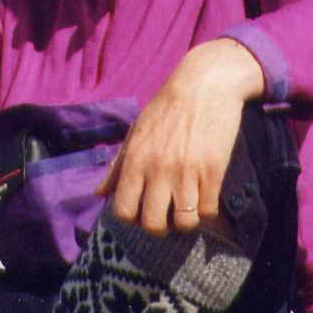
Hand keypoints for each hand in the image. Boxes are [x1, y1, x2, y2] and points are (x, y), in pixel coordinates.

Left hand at [97, 39, 263, 236]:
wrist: (204, 85)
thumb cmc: (165, 109)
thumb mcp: (136, 133)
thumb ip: (117, 166)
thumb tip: (98, 193)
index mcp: (135, 161)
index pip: (123, 212)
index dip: (133, 219)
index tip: (143, 210)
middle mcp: (158, 170)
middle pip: (153, 225)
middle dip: (159, 227)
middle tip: (166, 214)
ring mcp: (187, 173)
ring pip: (184, 223)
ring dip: (185, 221)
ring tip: (187, 206)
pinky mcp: (213, 171)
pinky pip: (208, 211)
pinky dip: (206, 209)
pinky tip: (204, 194)